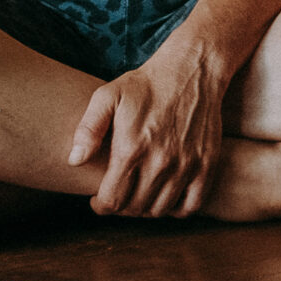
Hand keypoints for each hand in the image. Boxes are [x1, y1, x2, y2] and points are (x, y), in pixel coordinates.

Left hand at [68, 44, 230, 216]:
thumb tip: (75, 160)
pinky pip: (191, 205)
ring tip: (139, 195)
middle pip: (135, 208)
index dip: (101, 206)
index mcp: (131, 148)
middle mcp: (159, 162)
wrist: (191, 70)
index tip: (98, 200)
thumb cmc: (145, 84)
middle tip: (118, 195)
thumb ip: (88, 129)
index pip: (112, 199)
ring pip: (160, 210)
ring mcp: (186, 165)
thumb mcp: (108, 96)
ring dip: (146, 209)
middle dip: (121, 207)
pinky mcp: (206, 165)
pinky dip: (177, 210)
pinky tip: (167, 197)